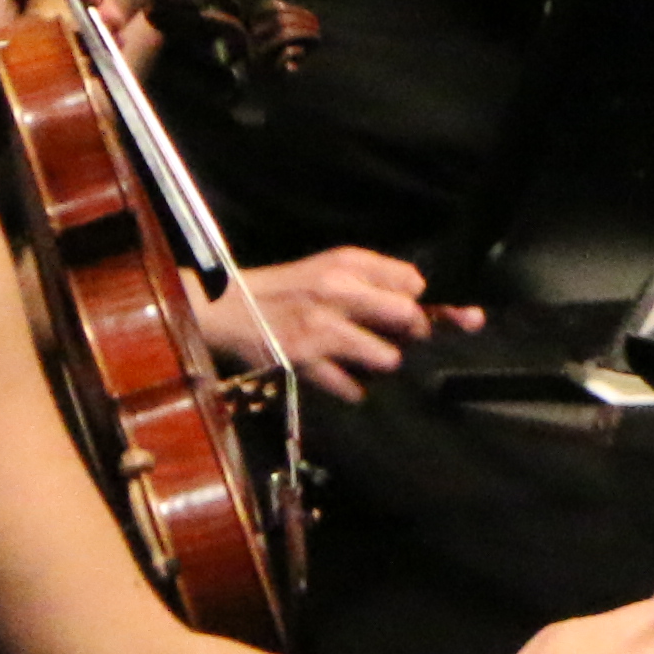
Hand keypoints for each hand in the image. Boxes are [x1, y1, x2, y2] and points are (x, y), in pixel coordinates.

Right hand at [205, 247, 469, 401]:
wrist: (231, 307)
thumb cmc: (291, 287)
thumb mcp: (333, 265)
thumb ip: (378, 273)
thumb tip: (421, 292)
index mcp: (348, 265)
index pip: (412, 282)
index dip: (418, 300)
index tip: (412, 311)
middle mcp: (337, 292)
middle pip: (408, 316)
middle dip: (413, 331)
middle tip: (401, 337)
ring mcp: (320, 330)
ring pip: (387, 358)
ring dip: (384, 362)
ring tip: (372, 359)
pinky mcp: (303, 362)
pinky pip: (350, 387)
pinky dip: (352, 389)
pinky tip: (348, 381)